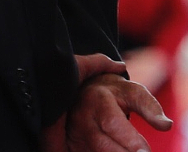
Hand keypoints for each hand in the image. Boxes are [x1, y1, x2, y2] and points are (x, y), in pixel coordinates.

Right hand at [49, 54, 171, 151]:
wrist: (86, 91)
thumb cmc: (115, 93)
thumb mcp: (134, 93)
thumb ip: (150, 108)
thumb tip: (166, 125)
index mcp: (97, 99)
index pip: (112, 123)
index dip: (130, 141)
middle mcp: (81, 115)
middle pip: (102, 144)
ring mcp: (73, 130)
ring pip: (94, 151)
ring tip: (130, 150)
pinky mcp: (71, 142)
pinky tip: (117, 149)